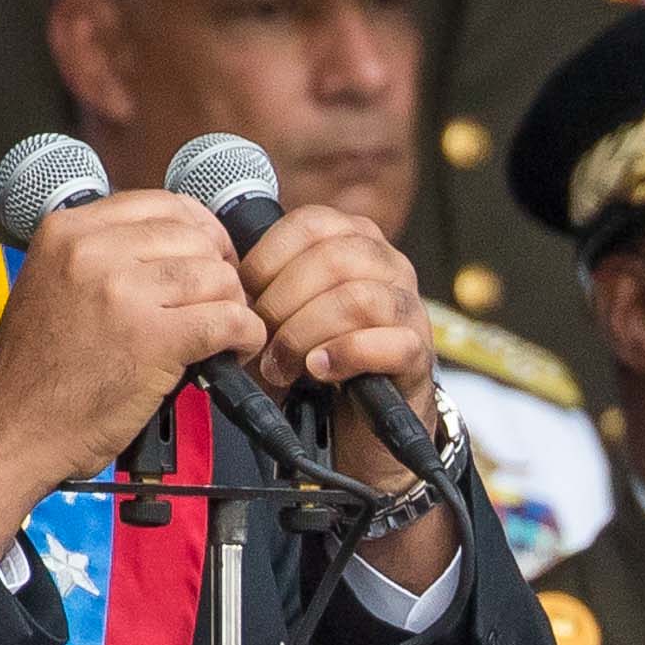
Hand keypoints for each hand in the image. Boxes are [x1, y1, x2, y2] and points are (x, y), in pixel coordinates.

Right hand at [0, 187, 262, 545]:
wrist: (14, 430)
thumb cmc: (36, 372)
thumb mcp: (53, 282)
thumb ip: (103, 255)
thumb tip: (174, 248)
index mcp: (67, 230)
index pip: (161, 203)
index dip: (199, 230)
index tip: (207, 257)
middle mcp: (92, 249)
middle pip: (195, 237)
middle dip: (220, 270)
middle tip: (220, 302)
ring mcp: (122, 291)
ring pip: (216, 275)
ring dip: (233, 305)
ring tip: (226, 332)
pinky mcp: (152, 338)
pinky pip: (227, 319)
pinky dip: (245, 334)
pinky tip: (236, 349)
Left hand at [238, 205, 438, 480]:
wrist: (360, 419)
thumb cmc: (317, 358)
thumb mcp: (285, 315)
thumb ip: (262, 290)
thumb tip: (226, 284)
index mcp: (353, 239)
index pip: (309, 224)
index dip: (267, 260)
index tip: (244, 300)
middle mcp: (388, 263)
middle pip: (333, 258)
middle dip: (282, 303)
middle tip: (260, 342)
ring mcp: (408, 305)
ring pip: (358, 298)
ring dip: (306, 334)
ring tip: (283, 366)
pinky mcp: (418, 351)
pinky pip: (387, 342)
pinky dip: (344, 355)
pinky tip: (319, 371)